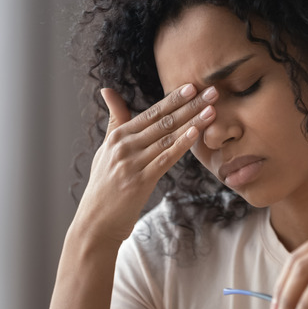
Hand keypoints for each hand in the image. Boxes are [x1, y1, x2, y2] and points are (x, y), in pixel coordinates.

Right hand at [72, 84, 218, 245]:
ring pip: (167, 137)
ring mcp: (132, 163)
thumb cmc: (104, 185)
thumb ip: (114, 120)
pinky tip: (196, 133)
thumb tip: (107, 90)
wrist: (95, 223)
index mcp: (118, 136)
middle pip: (163, 121)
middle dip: (190, 104)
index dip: (174, 98)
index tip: (193, 85)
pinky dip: (181, 144)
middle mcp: (124, 146)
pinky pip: (165, 159)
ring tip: (212, 109)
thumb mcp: (105, 149)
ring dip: (192, 121)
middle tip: (212, 91)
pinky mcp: (140, 181)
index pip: (152, 112)